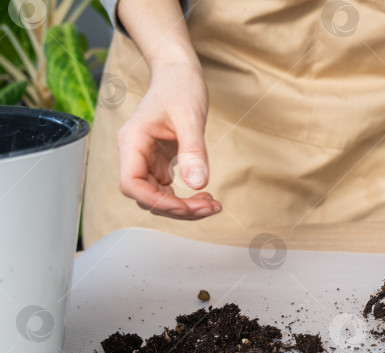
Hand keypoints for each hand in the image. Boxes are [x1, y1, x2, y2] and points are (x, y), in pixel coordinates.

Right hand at [116, 61, 220, 219]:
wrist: (178, 72)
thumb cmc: (180, 86)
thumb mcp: (190, 117)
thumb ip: (193, 151)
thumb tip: (197, 184)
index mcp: (132, 141)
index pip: (131, 184)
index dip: (156, 201)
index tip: (186, 206)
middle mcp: (134, 153)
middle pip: (145, 196)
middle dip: (177, 208)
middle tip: (209, 207)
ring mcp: (146, 158)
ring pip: (157, 196)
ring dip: (183, 206)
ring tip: (212, 204)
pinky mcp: (158, 161)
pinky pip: (167, 188)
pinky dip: (185, 197)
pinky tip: (205, 196)